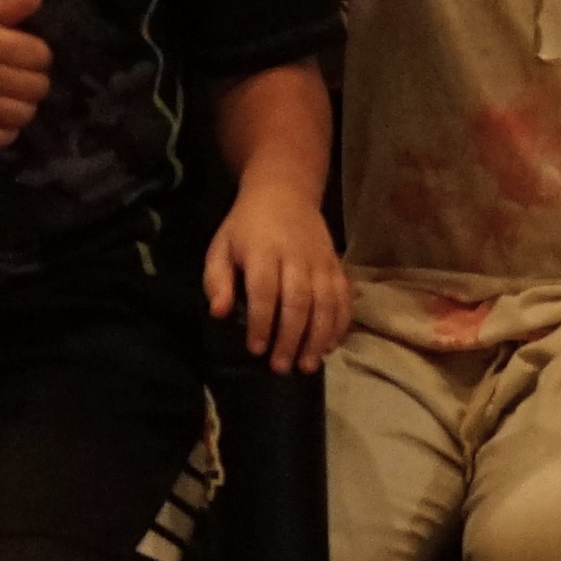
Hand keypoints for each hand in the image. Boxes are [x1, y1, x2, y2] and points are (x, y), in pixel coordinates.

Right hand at [0, 0, 52, 146]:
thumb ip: (11, 6)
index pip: (40, 56)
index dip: (39, 56)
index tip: (27, 56)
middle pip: (37, 87)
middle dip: (35, 82)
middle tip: (21, 78)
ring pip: (23, 114)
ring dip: (24, 107)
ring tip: (13, 99)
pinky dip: (7, 132)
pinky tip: (1, 119)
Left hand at [202, 180, 349, 373]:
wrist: (285, 192)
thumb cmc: (246, 227)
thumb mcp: (221, 247)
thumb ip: (217, 280)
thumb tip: (219, 313)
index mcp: (263, 250)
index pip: (264, 289)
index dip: (261, 321)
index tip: (256, 349)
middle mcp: (296, 256)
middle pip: (298, 300)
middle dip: (291, 337)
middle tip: (280, 367)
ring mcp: (321, 260)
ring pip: (326, 301)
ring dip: (318, 336)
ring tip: (307, 365)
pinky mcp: (336, 264)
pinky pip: (344, 296)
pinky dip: (340, 323)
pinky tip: (330, 346)